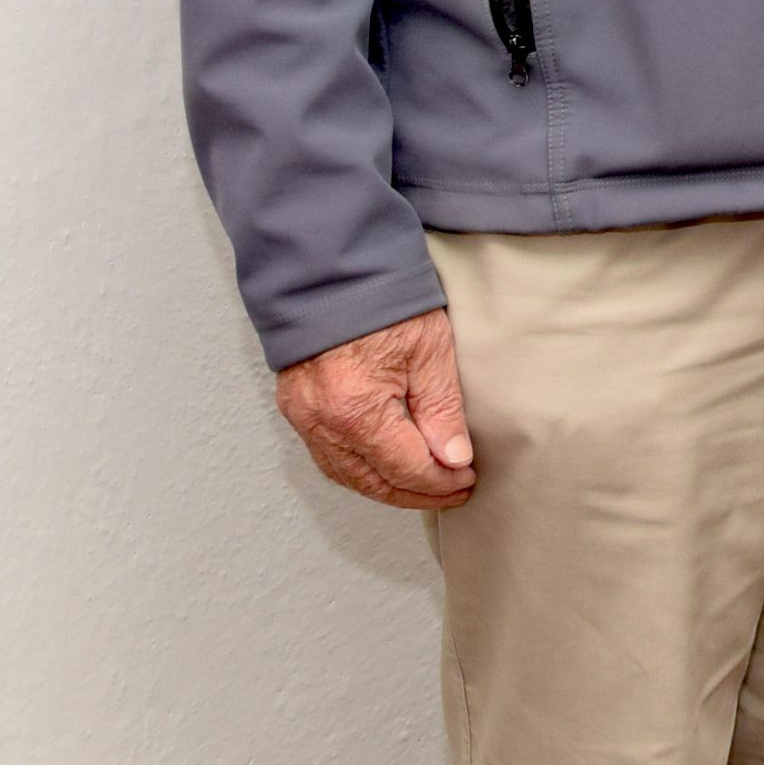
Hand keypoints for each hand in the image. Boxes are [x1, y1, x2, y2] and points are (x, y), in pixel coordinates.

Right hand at [276, 307, 475, 509]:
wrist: (333, 271)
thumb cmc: (384, 302)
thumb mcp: (430, 350)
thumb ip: (442, 409)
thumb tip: (454, 459)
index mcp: (356, 409)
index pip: (405, 467)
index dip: (440, 481)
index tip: (468, 480)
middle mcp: (321, 423)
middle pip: (373, 481)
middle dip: (416, 493)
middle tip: (453, 491)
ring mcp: (303, 418)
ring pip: (347, 476)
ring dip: (387, 487)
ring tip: (426, 486)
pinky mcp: (296, 409)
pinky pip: (328, 458)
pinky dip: (360, 470)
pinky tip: (386, 469)